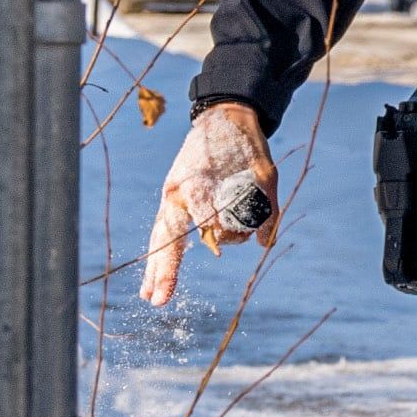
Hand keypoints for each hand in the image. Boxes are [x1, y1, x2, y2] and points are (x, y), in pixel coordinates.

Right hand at [139, 102, 276, 304]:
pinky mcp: (173, 199)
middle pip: (168, 235)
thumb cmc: (245, 146)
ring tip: (151, 297)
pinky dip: (160, 255)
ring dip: (158, 268)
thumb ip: (265, 207)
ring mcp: (172, 196)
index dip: (212, 230)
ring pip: (161, 237)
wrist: (223, 118)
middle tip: (160, 299)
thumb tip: (265, 243)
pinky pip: (163, 231)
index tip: (218, 242)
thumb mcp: (264, 173)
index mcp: (199, 180)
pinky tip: (154, 281)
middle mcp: (178, 191)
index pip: (202, 215)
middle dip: (166, 268)